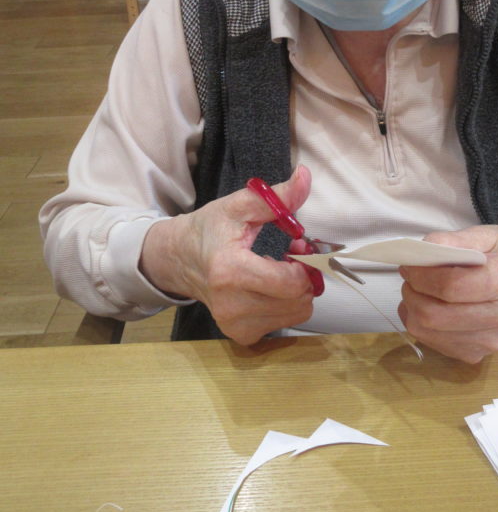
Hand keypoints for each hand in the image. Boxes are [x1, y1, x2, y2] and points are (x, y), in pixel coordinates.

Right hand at [140, 166, 316, 344]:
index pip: (290, 283)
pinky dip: (285, 305)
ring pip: (296, 314)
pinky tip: (269, 287)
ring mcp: (235, 324)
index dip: (305, 265)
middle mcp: (231, 305)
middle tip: (291, 255)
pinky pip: (283, 323)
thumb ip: (276, 196)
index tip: (298, 247)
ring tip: (279, 269)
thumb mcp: (239, 206)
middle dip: (304, 276)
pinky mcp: (240, 335)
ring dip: (297, 291)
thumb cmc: (210, 230)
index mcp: (230, 271)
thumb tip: (305, 176)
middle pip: (298, 301)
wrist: (179, 259)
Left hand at [398, 225, 497, 363]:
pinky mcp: (475, 355)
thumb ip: (456, 239)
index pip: (453, 285)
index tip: (410, 263)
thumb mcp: (488, 236)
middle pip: (436, 314)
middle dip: (412, 292)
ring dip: (412, 307)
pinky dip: (419, 322)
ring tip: (418, 289)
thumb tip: (425, 249)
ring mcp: (491, 342)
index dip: (422, 275)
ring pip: (427, 330)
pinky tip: (428, 305)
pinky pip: (430, 342)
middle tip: (410, 276)